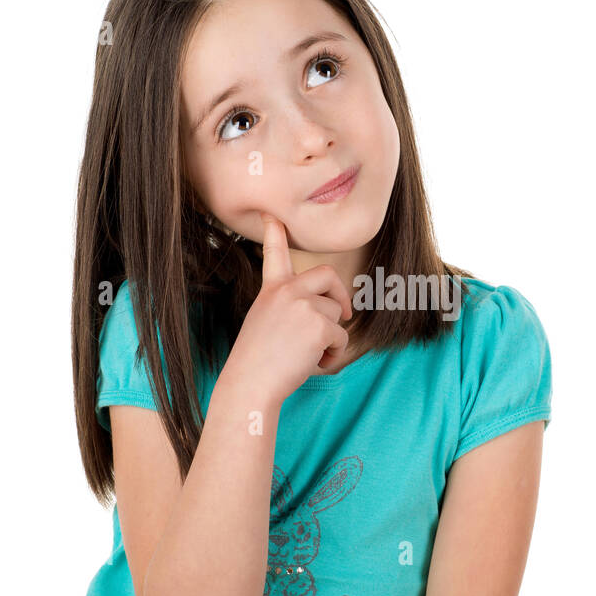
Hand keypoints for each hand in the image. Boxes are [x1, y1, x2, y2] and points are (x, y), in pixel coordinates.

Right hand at [221, 212, 353, 406]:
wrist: (251, 383)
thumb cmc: (257, 361)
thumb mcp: (266, 322)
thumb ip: (291, 308)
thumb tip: (329, 310)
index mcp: (272, 289)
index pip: (275, 253)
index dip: (275, 231)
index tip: (270, 212)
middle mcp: (288, 291)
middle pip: (328, 275)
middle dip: (340, 294)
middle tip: (344, 315)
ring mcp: (304, 305)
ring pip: (337, 314)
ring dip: (331, 337)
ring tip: (309, 354)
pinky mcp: (320, 325)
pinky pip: (341, 337)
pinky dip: (333, 354)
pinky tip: (314, 363)